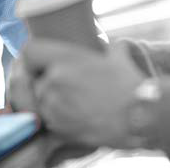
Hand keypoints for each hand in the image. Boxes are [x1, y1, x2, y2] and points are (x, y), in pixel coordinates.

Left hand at [9, 39, 143, 147]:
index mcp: (64, 59)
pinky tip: (80, 117)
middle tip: (69, 90)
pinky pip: (50, 122)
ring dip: (52, 104)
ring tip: (77, 105)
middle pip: (36, 82)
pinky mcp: (60, 127)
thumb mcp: (117, 55)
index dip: (32, 59)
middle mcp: (54, 80)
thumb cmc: (130, 83)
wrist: (140, 115)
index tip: (41, 65)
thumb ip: (105, 46)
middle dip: (48, 86)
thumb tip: (106, 42)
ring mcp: (54, 105)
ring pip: (41, 103)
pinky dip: (60, 121)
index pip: (29, 52)